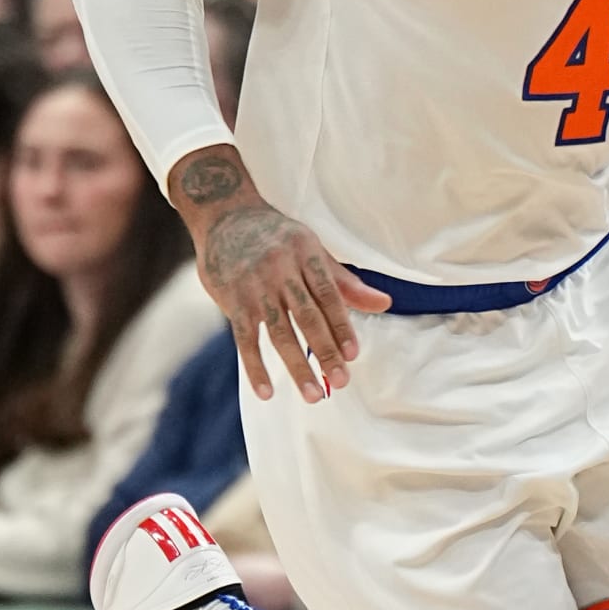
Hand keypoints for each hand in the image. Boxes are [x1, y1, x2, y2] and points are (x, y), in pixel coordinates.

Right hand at [175, 165, 389, 405]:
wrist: (224, 215)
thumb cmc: (277, 237)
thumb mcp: (312, 249)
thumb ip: (345, 282)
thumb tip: (384, 304)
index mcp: (305, 254)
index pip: (328, 295)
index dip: (342, 326)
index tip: (353, 355)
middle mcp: (280, 269)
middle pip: (307, 316)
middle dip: (325, 350)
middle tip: (341, 380)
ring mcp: (254, 286)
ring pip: (279, 331)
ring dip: (296, 365)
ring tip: (313, 394)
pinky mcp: (232, 300)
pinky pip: (245, 339)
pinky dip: (255, 367)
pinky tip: (267, 391)